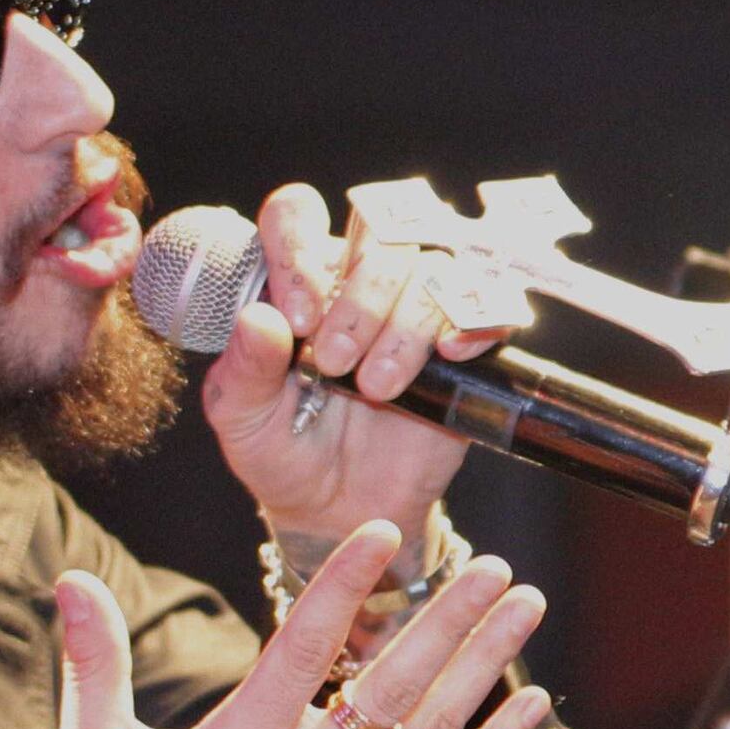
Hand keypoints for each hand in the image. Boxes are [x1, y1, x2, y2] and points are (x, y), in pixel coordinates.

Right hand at [46, 522, 553, 728]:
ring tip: (526, 604)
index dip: (342, 588)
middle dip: (449, 619)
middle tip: (496, 564)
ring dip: (483, 664)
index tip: (380, 532)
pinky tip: (534, 704)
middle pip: (391, 687)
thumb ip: (95, 666)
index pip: (300, 650)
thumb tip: (69, 583)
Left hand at [201, 183, 506, 540]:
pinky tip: (448, 354)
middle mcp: (357, 281)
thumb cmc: (282, 452)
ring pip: (430, 271)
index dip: (298, 252)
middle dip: (358, 300)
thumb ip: (245, 369)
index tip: (295, 320)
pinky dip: (475, 320)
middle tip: (333, 363)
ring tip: (377, 388)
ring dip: (404, 327)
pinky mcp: (463, 346)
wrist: (340, 511)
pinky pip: (488, 304)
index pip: (297, 217)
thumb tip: (258, 319)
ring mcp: (415, 309)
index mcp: (296, 279)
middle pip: (377, 237)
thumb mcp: (241, 418)